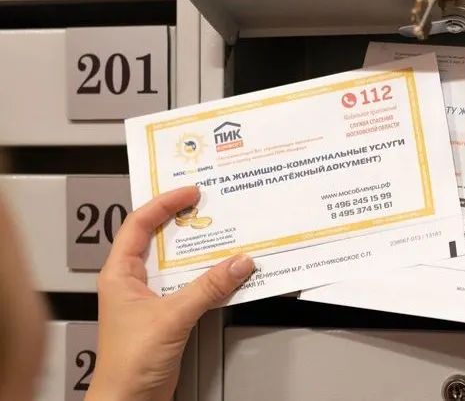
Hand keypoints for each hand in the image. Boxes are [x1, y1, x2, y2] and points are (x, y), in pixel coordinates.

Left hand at [86, 186, 254, 400]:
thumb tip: (237, 263)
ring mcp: (151, 296)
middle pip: (161, 238)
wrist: (129, 400)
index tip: (190, 192)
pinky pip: (191, 283)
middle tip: (210, 206)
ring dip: (201, 251)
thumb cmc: (126, 365)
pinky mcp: (168, 312)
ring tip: (222, 235)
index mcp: (119, 273)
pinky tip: (225, 273)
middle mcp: (133, 281)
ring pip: (179, 262)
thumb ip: (208, 288)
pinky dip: (209, 276)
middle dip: (186, 221)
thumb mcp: (171, 317)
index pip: (140, 223)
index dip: (165, 203)